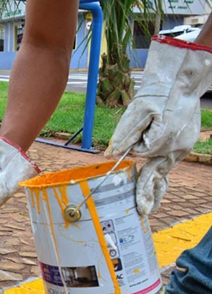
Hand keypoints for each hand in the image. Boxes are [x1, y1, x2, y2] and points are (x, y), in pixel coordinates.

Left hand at [106, 36, 211, 213]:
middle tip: (144, 212)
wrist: (181, 81)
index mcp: (165, 140)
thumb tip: (111, 154)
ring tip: (148, 204)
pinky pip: (169, 161)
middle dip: (150, 194)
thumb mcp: (137, 110)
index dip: (138, 179)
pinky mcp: (183, 144)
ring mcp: (182, 146)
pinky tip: (154, 186)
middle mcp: (176, 147)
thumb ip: (124, 134)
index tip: (141, 208)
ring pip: (164, 168)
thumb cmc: (158, 93)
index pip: (145, 162)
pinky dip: (160, 171)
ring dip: (154, 182)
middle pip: (159, 175)